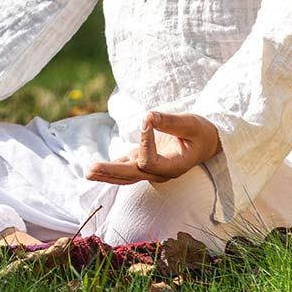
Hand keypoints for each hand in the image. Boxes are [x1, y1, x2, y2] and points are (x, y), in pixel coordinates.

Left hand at [85, 111, 220, 184]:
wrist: (204, 141)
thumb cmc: (200, 132)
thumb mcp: (190, 124)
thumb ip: (170, 121)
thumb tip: (148, 116)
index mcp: (174, 167)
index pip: (149, 161)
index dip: (145, 141)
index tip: (148, 119)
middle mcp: (160, 173)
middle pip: (131, 175)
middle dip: (111, 171)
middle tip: (90, 169)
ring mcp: (150, 169)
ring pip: (125, 175)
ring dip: (106, 173)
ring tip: (87, 172)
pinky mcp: (143, 162)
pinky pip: (124, 167)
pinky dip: (110, 167)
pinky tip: (94, 169)